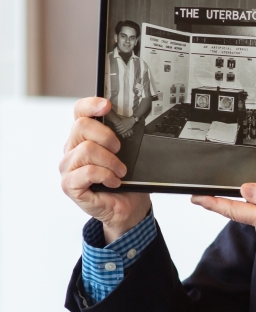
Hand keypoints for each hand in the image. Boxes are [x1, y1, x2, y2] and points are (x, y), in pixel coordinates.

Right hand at [59, 97, 151, 242]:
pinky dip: (106, 175)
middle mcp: (72, 150)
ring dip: (110, 160)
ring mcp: (68, 168)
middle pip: (81, 127)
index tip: (107, 106)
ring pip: (86, 149)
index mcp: (84, 137)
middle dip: (107, 136)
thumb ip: (122, 136)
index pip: (79, 112)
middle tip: (120, 149)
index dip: (91, 105)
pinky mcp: (70, 185)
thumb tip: (132, 118)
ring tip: (120, 170)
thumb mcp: (128, 153)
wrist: (127, 206)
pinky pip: (88, 172)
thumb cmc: (126, 178)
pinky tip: (114, 181)